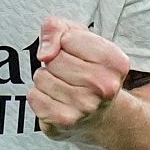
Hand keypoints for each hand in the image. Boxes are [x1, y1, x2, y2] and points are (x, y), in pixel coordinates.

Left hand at [28, 16, 129, 140]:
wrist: (98, 116)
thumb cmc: (87, 69)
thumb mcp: (78, 37)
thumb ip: (56, 28)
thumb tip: (45, 53)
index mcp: (115, 62)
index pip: (68, 38)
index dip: (65, 42)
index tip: (77, 54)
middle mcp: (105, 86)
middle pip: (54, 59)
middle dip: (55, 62)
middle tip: (69, 73)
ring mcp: (85, 107)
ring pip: (41, 77)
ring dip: (46, 79)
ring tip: (63, 86)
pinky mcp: (65, 122)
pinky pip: (34, 96)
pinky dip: (38, 95)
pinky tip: (55, 100)